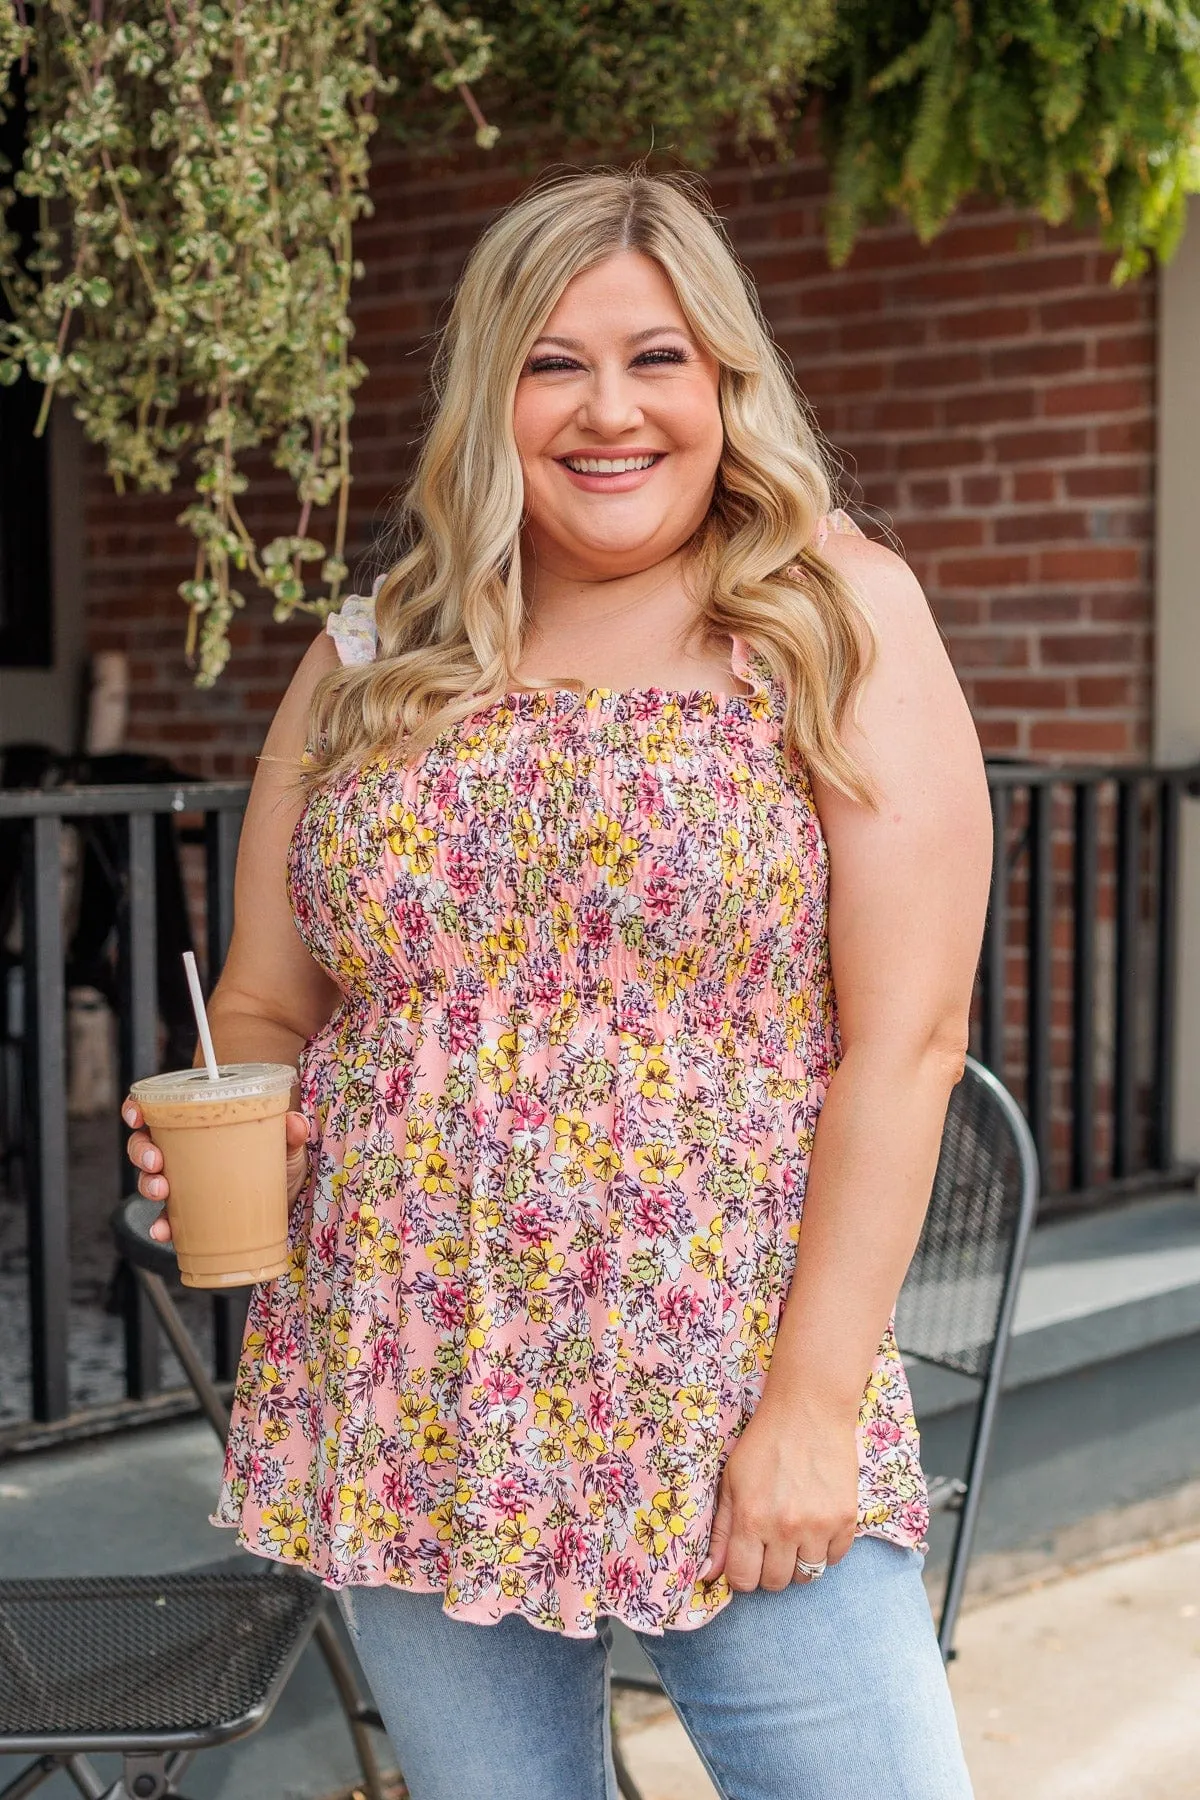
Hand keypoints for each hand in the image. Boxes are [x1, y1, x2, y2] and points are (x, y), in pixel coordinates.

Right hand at [121, 1098, 312, 1244]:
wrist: (288, 1204)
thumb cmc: (278, 1164)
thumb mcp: (286, 1146)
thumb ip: (291, 1132)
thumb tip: (294, 1122)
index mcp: (197, 1127)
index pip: (156, 1111)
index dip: (137, 1110)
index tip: (138, 1116)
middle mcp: (182, 1155)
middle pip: (143, 1146)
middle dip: (141, 1152)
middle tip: (156, 1161)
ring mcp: (183, 1186)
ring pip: (150, 1180)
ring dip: (147, 1185)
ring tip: (162, 1190)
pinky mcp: (189, 1216)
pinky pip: (166, 1220)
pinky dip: (161, 1225)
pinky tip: (163, 1230)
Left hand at [700, 1398, 858, 1591]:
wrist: (809, 1409)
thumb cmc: (764, 1442)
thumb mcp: (731, 1480)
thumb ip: (721, 1529)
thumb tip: (712, 1573)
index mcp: (751, 1518)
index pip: (742, 1579)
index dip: (742, 1574)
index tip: (747, 1559)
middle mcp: (785, 1528)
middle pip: (776, 1583)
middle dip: (769, 1569)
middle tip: (771, 1543)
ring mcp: (819, 1526)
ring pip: (807, 1576)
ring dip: (798, 1561)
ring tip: (795, 1533)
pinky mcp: (846, 1519)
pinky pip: (835, 1559)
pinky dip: (825, 1549)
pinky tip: (817, 1524)